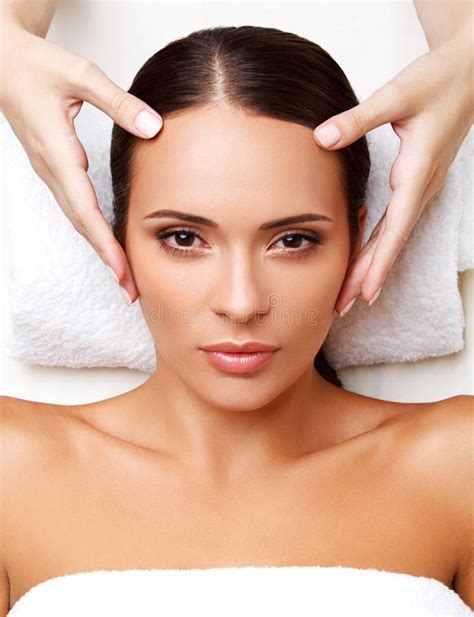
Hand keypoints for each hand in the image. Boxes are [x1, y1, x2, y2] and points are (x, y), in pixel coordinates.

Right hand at [0, 25, 162, 303]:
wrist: (3, 62)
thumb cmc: (37, 67)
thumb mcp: (80, 75)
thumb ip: (118, 103)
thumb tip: (154, 128)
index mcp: (57, 153)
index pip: (84, 209)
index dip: (105, 243)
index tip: (122, 271)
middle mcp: (52, 171)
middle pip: (82, 226)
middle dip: (106, 260)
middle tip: (131, 291)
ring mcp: (51, 174)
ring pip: (78, 221)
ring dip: (101, 250)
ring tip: (124, 278)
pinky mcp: (55, 171)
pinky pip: (76, 209)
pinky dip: (94, 231)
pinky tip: (110, 244)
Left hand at [313, 32, 473, 315]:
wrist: (466, 73)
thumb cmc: (436, 82)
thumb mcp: (397, 95)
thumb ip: (359, 118)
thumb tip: (322, 138)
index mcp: (416, 173)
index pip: (396, 229)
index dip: (379, 263)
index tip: (364, 293)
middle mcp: (419, 188)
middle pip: (392, 243)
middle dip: (368, 277)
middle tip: (342, 307)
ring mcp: (419, 189)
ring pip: (393, 237)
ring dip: (372, 267)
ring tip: (350, 296)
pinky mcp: (414, 184)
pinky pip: (395, 224)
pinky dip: (378, 246)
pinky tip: (364, 260)